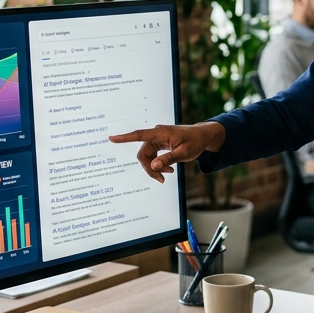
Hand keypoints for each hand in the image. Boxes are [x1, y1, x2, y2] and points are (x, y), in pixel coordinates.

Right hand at [107, 122, 225, 182]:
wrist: (202, 136)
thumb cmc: (194, 142)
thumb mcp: (184, 153)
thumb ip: (168, 159)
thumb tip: (153, 166)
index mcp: (160, 133)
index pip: (139, 135)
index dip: (124, 138)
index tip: (111, 138)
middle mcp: (156, 135)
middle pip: (143, 154)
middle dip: (150, 168)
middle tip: (162, 179)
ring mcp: (157, 139)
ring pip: (147, 157)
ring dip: (155, 168)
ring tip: (169, 173)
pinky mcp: (159, 143)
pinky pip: (152, 156)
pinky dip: (158, 164)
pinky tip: (168, 170)